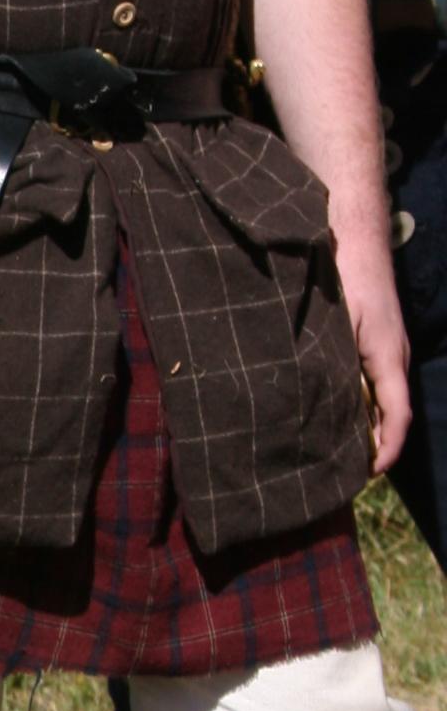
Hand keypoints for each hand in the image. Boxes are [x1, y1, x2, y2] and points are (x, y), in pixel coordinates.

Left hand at [334, 225, 410, 472]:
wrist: (353, 237)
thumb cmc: (344, 276)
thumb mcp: (336, 323)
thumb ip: (330, 360)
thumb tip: (313, 397)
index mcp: (387, 359)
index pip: (397, 417)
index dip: (386, 447)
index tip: (370, 472)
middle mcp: (391, 358)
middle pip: (389, 412)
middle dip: (372, 443)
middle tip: (344, 470)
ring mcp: (384, 348)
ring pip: (379, 396)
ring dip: (363, 422)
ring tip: (335, 448)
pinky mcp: (372, 339)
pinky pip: (371, 378)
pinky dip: (358, 400)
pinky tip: (332, 406)